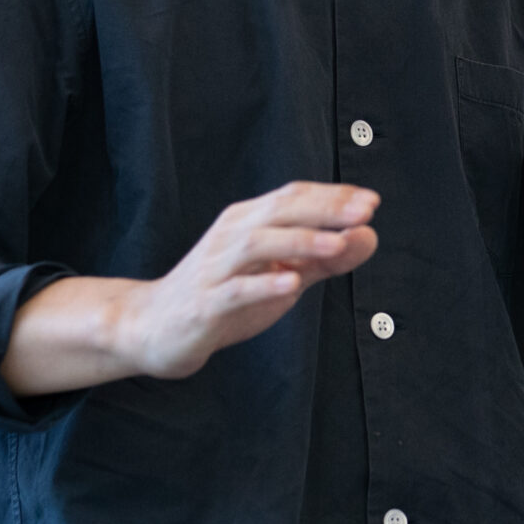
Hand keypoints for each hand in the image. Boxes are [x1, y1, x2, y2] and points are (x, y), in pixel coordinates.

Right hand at [0, 183, 378, 395]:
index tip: (370, 201)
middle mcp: (230, 235)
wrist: (152, 328)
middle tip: (364, 211)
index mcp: (248, 221)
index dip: (332, 196)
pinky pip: (234, 289)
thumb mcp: (281, 275)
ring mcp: (214, 268)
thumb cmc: (224, 297)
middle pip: (279, 210)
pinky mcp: (203, 303)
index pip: (293, 196)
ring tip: (335, 244)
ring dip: (299, 242)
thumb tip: (369, 236)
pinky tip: (291, 285)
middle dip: (324, 209)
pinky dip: (263, 284)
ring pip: (258, 244)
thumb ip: (323, 258)